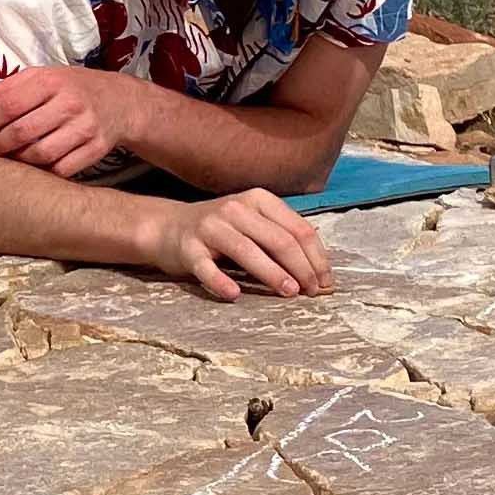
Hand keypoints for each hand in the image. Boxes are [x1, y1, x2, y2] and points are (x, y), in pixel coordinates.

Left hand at [0, 65, 136, 178]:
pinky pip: (62, 169)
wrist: (120, 102)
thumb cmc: (72, 88)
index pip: (9, 105)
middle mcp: (70, 104)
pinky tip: (36, 164)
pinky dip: (45, 171)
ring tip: (11, 156)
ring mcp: (85, 128)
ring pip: (41, 154)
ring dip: (19, 159)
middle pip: (23, 132)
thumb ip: (7, 88)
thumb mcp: (41, 77)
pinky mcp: (97, 149)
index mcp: (51, 82)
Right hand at [143, 188, 330, 301]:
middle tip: (311, 292)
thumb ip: (282, 239)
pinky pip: (206, 267)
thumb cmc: (222, 231)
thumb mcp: (254, 223)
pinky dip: (220, 282)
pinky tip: (234, 294)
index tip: (326, 281)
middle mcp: (236, 209)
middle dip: (301, 267)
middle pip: (278, 239)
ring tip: (289, 293)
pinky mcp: (188, 248)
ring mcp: (210, 227)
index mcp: (258, 200)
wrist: (168, 227)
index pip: (298, 228)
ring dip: (272, 274)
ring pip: (247, 251)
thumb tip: (320, 273)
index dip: (316, 257)